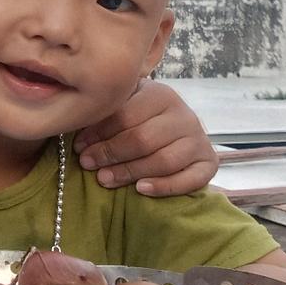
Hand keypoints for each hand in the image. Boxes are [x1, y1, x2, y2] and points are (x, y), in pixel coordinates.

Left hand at [74, 80, 217, 196]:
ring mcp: (198, 139)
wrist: (177, 133)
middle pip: (143, 139)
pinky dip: (164, 186)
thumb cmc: (139, 121)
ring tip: (104, 179)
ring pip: (163, 160)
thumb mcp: (125, 108)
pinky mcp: (208, 163)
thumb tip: (77, 127)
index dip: (98, 133)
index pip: (126, 114)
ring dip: (130, 172)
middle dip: (110, 153)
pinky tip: (140, 189)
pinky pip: (189, 179)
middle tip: (87, 164)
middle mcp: (184, 115)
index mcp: (160, 95)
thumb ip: (107, 114)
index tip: (79, 146)